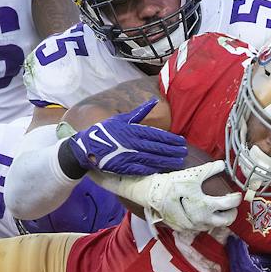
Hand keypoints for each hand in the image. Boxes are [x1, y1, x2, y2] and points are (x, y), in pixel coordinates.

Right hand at [66, 99, 187, 175]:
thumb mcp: (121, 118)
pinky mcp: (124, 167)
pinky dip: (153, 169)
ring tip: (178, 161)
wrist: (86, 147)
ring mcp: (129, 155)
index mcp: (134, 130)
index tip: (181, 142)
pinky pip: (142, 169)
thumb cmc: (104, 131)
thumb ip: (139, 112)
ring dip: (167, 160)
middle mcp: (134, 143)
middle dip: (172, 150)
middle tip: (184, 152)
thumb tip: (154, 102)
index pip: (157, 135)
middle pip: (158, 147)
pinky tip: (162, 169)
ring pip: (153, 159)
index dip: (171, 139)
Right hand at [140, 160, 240, 231]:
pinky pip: (200, 227)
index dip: (236, 199)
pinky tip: (203, 214)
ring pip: (213, 226)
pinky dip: (205, 221)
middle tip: (231, 206)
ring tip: (217, 209)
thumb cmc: (173, 184)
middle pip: (226, 221)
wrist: (153, 195)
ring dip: (218, 218)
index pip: (229, 204)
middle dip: (231, 214)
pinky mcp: (185, 229)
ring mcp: (193, 226)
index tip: (236, 195)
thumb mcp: (192, 174)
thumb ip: (209, 169)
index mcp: (205, 205)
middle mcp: (201, 219)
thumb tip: (222, 164)